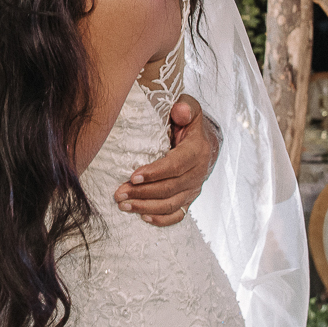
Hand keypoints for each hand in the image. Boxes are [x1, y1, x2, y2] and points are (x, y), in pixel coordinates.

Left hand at [113, 94, 215, 226]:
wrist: (208, 141)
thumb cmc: (191, 122)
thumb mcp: (190, 108)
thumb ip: (184, 107)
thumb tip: (180, 110)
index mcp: (196, 151)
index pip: (175, 166)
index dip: (154, 173)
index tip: (133, 176)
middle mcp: (198, 173)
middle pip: (169, 188)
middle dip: (142, 193)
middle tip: (119, 193)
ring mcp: (194, 188)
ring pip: (170, 203)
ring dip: (146, 207)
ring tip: (123, 205)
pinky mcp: (189, 198)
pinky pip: (178, 214)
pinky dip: (162, 219)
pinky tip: (143, 217)